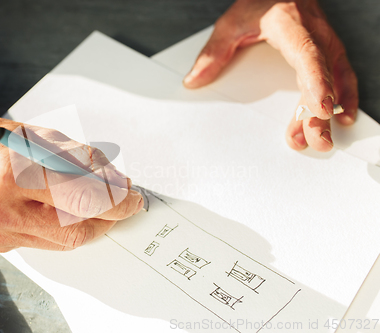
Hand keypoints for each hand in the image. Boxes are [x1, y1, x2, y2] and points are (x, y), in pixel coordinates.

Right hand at [0, 37, 142, 251]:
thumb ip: (85, 161)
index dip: (117, 202)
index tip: (134, 199)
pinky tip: (67, 210)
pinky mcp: (1, 242)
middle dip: (109, 218)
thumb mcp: (46, 138)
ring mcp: (0, 230)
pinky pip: (49, 243)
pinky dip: (67, 227)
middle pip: (78, 229)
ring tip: (96, 202)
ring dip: (90, 223)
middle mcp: (4, 206)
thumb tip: (118, 183)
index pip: (83, 198)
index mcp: (15, 171)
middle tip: (122, 204)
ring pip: (66, 240)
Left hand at [183, 0, 357, 151]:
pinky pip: (342, 77)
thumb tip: (194, 79)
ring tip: (318, 140)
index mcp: (293, 27)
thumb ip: (214, 52)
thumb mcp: (232, 23)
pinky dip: (344, 98)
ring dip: (329, 112)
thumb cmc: (262, 3)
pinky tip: (341, 118)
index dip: (317, 84)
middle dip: (320, 113)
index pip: (309, 57)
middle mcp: (316, 37)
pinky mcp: (329, 53)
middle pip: (324, 78)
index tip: (320, 108)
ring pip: (336, 81)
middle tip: (315, 140)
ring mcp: (326, 45)